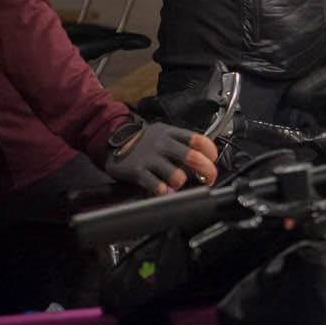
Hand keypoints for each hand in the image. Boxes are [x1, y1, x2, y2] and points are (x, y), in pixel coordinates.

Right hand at [105, 119, 219, 195]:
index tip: (213, 160)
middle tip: (209, 178)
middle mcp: (162, 144)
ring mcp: (150, 157)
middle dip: (207, 171)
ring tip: (178, 183)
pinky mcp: (138, 171)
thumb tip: (203, 156)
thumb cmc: (142, 142)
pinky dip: (164, 191)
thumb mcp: (162, 134)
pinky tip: (163, 190)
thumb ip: (181, 143)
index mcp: (170, 133)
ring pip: (176, 174)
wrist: (112, 142)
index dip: (211, 151)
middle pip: (193, 157)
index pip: (199, 140)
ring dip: (182, 182)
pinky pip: (156, 185)